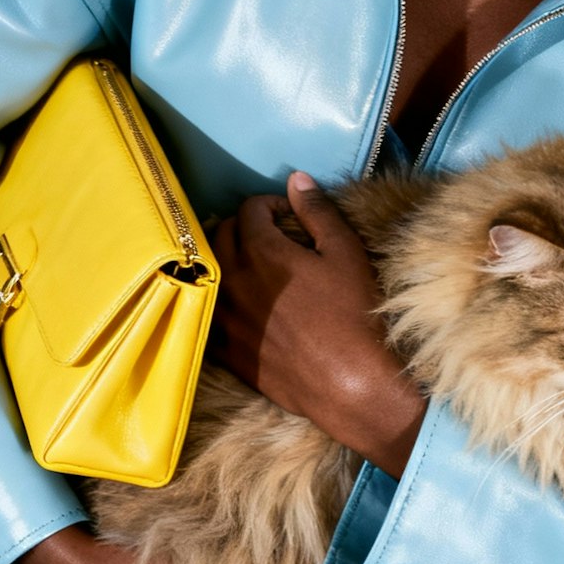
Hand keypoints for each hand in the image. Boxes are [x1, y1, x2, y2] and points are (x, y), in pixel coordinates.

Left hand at [209, 171, 426, 474]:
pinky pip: (208, 310)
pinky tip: (241, 303)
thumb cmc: (355, 314)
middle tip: (269, 236)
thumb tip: (297, 179)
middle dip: (242, 227)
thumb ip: (318, 211)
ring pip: (209, 272)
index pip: (248, 209)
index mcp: (261, 251)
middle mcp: (233, 280)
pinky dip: (220, 297)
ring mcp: (224, 316)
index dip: (270, 205)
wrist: (352, 384)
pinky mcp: (225, 348)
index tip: (288, 216)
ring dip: (226, 259)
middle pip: (220, 235)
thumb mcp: (346, 253)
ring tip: (251, 266)